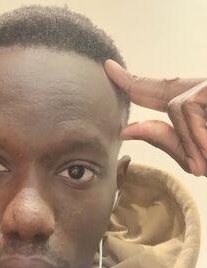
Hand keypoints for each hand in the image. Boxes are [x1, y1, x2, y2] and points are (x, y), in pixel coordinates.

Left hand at [104, 59, 206, 175]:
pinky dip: (194, 132)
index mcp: (194, 109)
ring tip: (205, 160)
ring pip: (175, 107)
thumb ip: (164, 140)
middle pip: (161, 87)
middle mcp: (201, 92)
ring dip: (187, 139)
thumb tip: (127, 129)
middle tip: (108, 68)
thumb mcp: (193, 157)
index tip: (109, 69)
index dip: (133, 82)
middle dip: (133, 83)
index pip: (158, 92)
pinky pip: (187, 107)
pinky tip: (206, 146)